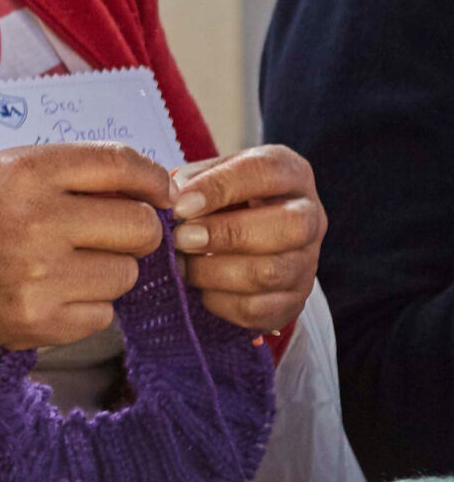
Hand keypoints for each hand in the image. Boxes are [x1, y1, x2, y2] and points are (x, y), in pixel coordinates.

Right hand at [0, 144, 173, 349]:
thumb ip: (66, 170)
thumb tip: (148, 184)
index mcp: (23, 173)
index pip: (121, 164)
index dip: (152, 179)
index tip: (158, 192)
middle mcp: (35, 221)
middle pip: (139, 225)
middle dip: (133, 231)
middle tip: (107, 236)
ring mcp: (39, 276)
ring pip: (127, 274)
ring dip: (107, 271)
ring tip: (65, 268)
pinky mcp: (39, 321)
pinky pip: (103, 315)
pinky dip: (85, 307)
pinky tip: (50, 295)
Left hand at [170, 146, 324, 333]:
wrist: (241, 240)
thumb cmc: (221, 201)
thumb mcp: (209, 177)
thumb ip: (191, 180)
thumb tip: (171, 195)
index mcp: (291, 174)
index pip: (268, 171)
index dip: (221, 187)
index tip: (180, 205)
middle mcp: (310, 217)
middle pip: (290, 226)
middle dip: (228, 234)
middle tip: (181, 238)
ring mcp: (306, 263)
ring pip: (270, 273)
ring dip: (214, 271)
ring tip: (182, 263)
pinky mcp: (293, 301)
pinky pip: (257, 309)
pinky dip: (219, 301)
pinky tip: (199, 286)